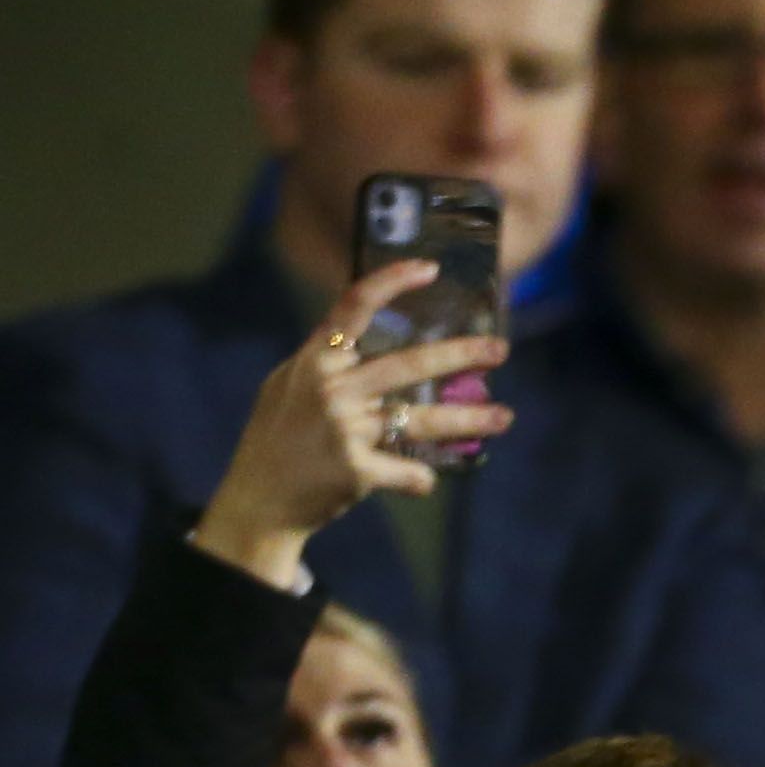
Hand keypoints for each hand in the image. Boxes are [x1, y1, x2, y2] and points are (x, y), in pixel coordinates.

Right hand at [190, 263, 508, 589]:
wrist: (258, 498)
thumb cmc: (279, 439)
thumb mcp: (291, 387)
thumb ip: (330, 367)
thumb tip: (370, 349)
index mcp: (315, 361)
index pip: (353, 308)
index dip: (390, 283)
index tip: (429, 269)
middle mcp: (330, 388)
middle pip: (409, 364)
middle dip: (461, 354)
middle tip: (499, 348)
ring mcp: (344, 428)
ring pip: (423, 420)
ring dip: (470, 419)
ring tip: (503, 417)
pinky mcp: (357, 468)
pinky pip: (412, 472)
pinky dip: (420, 479)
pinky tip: (420, 481)